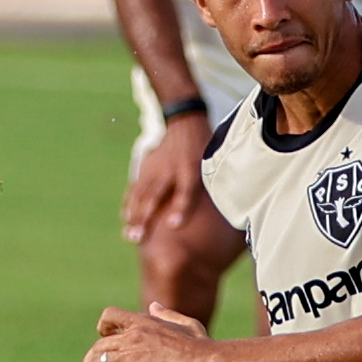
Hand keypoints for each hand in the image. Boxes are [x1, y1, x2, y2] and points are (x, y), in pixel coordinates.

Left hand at [67, 304, 212, 361]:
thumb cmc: (201, 345)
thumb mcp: (186, 324)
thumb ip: (167, 315)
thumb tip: (153, 306)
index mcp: (143, 322)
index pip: (111, 316)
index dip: (104, 326)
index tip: (102, 336)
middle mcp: (131, 337)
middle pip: (100, 345)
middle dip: (89, 357)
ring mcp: (129, 355)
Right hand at [122, 113, 209, 243]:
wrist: (185, 123)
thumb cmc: (205, 149)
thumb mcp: (215, 162)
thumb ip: (218, 184)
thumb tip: (235, 210)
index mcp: (190, 168)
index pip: (185, 191)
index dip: (180, 208)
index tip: (173, 226)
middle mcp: (170, 169)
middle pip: (155, 195)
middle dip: (145, 217)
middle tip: (139, 238)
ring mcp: (156, 169)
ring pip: (141, 194)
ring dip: (134, 215)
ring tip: (130, 235)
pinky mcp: (146, 168)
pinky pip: (136, 187)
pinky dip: (130, 203)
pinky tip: (126, 219)